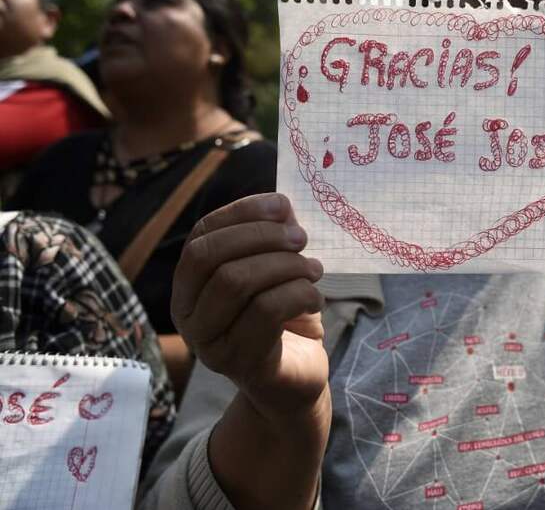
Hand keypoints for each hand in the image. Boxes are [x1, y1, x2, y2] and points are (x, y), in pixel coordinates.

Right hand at [171, 193, 326, 416]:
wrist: (294, 381)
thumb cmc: (282, 318)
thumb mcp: (275, 270)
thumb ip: (272, 238)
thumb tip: (280, 205)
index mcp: (190, 284)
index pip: (202, 235)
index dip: (242, 213)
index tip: (283, 206)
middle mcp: (188, 314)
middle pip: (211, 256)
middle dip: (262, 238)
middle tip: (302, 239)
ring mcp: (209, 342)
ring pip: (237, 282)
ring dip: (286, 266)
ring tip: (314, 271)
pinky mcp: (239, 363)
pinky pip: (266, 312)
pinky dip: (299, 294)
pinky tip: (315, 299)